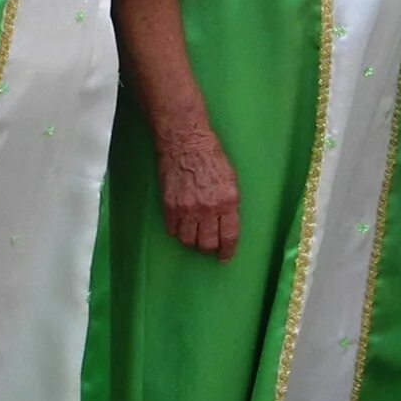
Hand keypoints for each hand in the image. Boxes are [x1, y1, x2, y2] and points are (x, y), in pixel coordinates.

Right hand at [157, 122, 241, 259]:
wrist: (185, 143)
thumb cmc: (211, 157)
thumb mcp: (231, 180)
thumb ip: (229, 204)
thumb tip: (226, 223)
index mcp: (228, 201)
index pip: (229, 236)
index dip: (227, 250)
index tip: (225, 257)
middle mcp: (208, 208)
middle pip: (207, 243)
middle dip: (209, 248)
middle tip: (209, 246)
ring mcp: (187, 208)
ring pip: (188, 240)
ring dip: (192, 241)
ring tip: (194, 235)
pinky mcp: (170, 206)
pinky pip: (173, 230)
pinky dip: (177, 231)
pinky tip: (180, 225)